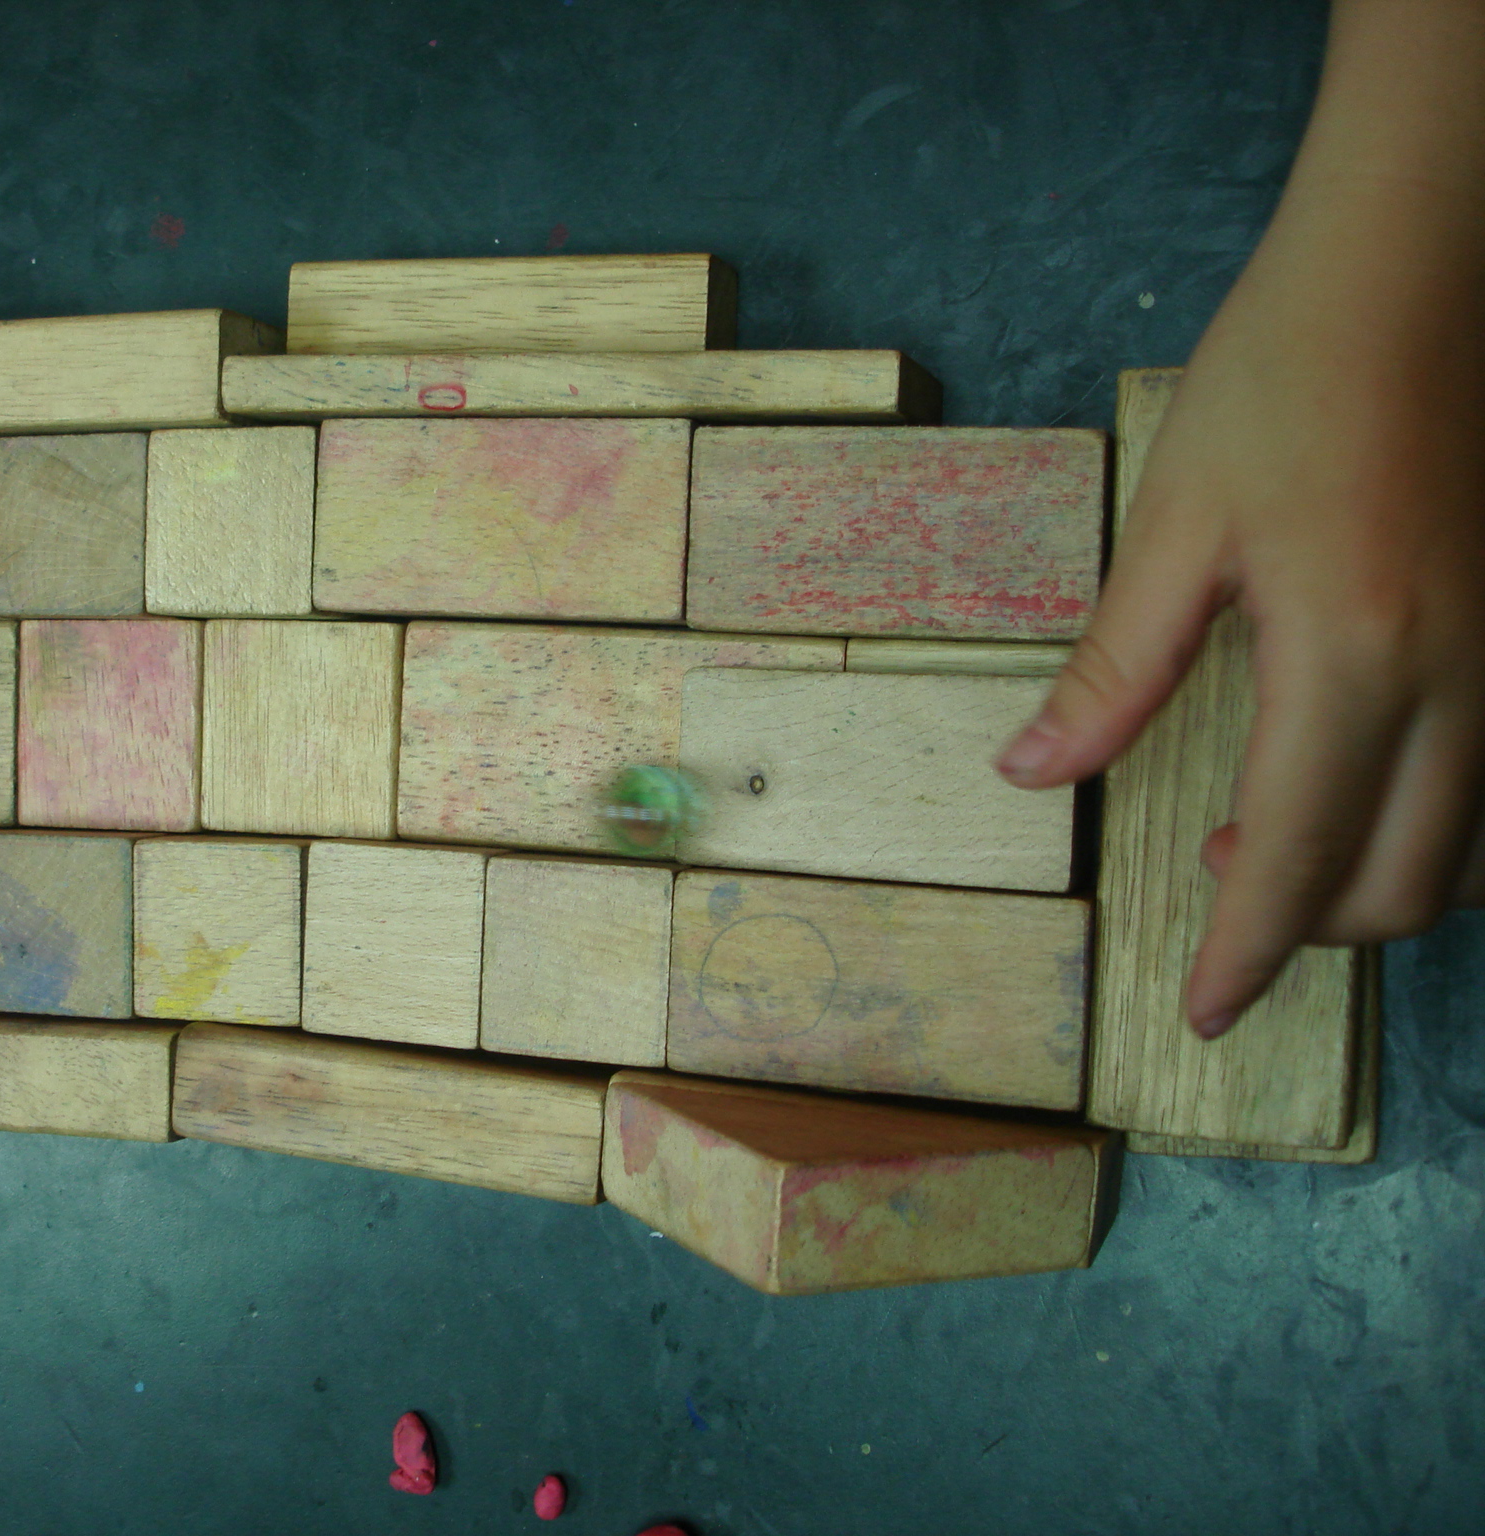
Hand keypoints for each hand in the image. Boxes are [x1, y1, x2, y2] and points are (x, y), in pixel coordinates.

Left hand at [995, 0, 1484, 1040]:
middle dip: (1308, 924)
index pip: (1297, 861)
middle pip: (1402, 883)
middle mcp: (1466, 677)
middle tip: (1214, 884)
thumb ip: (1113, 671)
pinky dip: (1438, 819)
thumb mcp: (1177, 526)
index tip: (1197, 1012)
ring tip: (1271, 830)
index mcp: (1357, 659)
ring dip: (1377, 877)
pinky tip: (1362, 771)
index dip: (1243, 953)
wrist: (1424, 265)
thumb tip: (1032, 775)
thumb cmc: (1287, 374)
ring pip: (1475, 848)